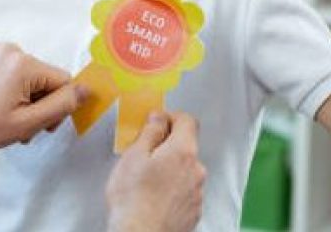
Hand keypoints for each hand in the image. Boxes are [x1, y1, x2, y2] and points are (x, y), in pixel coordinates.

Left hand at [0, 42, 87, 149]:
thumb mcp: (26, 122)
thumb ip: (60, 105)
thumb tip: (87, 89)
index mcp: (24, 64)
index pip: (63, 81)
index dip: (58, 106)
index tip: (42, 124)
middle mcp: (12, 49)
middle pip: (45, 78)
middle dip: (39, 104)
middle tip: (21, 127)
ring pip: (28, 76)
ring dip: (24, 98)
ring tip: (5, 118)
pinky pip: (10, 70)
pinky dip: (9, 87)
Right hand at [106, 113, 204, 231]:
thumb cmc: (134, 199)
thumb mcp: (134, 155)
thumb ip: (150, 131)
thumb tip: (159, 118)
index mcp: (183, 152)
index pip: (188, 121)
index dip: (171, 117)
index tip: (157, 123)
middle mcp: (196, 171)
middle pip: (186, 147)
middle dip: (167, 146)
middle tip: (143, 154)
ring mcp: (196, 193)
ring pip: (185, 171)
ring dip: (169, 170)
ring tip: (145, 181)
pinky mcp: (193, 212)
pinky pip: (184, 191)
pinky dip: (172, 190)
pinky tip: (153, 197)